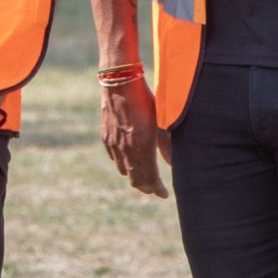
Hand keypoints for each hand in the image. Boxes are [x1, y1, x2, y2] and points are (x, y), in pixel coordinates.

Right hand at [99, 77, 169, 198]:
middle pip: (135, 179)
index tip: (164, 194)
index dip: (157, 189)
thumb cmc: (145, 100)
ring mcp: (113, 144)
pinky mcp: (105, 136)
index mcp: (142, 148)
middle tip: (154, 189)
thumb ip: (167, 144)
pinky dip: (122, 163)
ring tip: (143, 176)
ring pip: (123, 170)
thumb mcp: (162, 121)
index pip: (150, 178)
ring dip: (134, 176)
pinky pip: (113, 157)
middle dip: (146, 187)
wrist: (120, 83)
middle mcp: (126, 150)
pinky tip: (128, 160)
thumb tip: (172, 163)